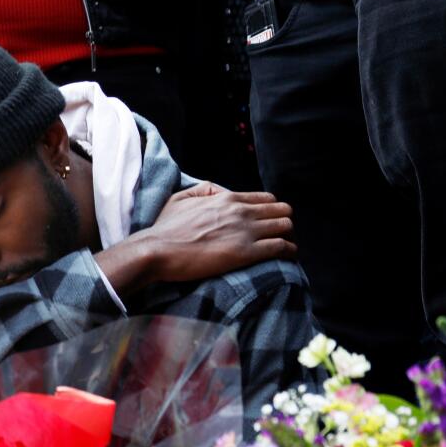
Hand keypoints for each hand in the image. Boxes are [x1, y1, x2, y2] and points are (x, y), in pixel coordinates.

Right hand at [139, 183, 295, 282]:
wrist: (157, 250)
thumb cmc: (165, 228)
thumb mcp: (181, 198)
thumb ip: (205, 190)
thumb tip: (221, 190)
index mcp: (227, 198)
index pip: (266, 198)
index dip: (272, 210)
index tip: (270, 221)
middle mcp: (241, 212)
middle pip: (282, 210)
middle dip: (284, 221)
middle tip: (279, 234)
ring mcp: (245, 231)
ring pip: (286, 226)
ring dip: (288, 236)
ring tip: (285, 247)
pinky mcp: (246, 253)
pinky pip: (280, 247)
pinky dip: (288, 251)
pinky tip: (287, 256)